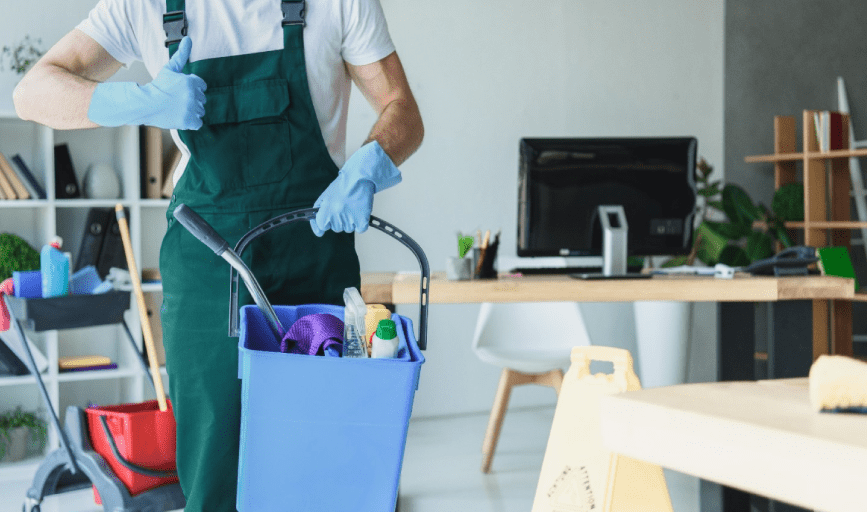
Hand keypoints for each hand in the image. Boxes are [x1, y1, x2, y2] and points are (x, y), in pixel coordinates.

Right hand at [88, 36, 206, 129]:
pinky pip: (198, 123)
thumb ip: (182, 55)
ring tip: (177, 108)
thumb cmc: (158, 86)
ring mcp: (191, 109)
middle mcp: (193, 95)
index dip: (191, 89)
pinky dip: (191, 122)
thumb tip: (188, 39)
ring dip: (191, 111)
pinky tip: (181, 117)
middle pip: (202, 100)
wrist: (145, 103)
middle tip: (177, 100)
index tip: (180, 91)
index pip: (202, 86)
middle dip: (191, 100)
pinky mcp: (188, 121)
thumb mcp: (170, 68)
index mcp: (192, 82)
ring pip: (200, 111)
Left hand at [311, 141, 401, 236]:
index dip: (325, 222)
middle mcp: (337, 216)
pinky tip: (359, 211)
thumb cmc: (342, 186)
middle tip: (343, 207)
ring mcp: (350, 219)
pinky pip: (360, 229)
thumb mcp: (325, 197)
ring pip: (348, 229)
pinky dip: (360, 223)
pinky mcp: (362, 220)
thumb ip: (318, 214)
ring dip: (350, 221)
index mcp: (326, 210)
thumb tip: (318, 231)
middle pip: (336, 228)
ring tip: (352, 207)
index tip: (327, 220)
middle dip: (339, 220)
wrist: (358, 178)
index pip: (321, 226)